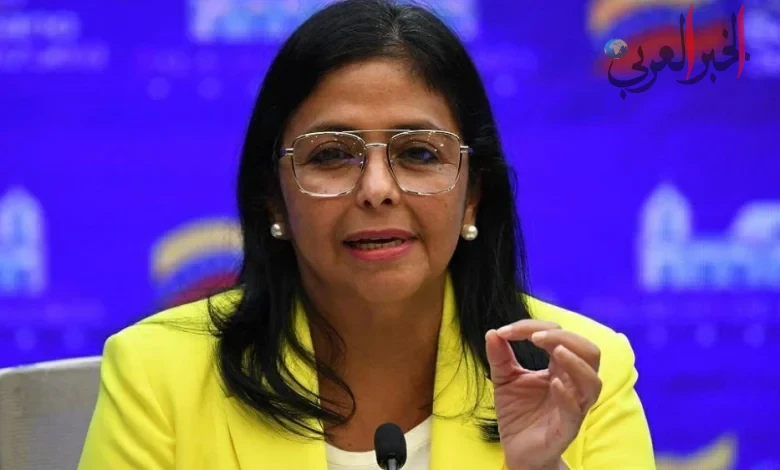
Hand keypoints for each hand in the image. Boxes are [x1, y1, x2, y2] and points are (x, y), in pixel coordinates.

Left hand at [485, 320, 601, 469]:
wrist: (517, 452)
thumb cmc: (517, 414)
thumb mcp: (504, 380)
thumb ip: (500, 357)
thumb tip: (492, 332)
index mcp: (560, 368)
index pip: (559, 336)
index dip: (533, 327)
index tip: (504, 331)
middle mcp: (573, 383)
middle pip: (588, 351)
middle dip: (563, 337)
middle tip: (534, 337)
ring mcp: (574, 406)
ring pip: (592, 380)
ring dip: (575, 361)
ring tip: (554, 351)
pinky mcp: (568, 427)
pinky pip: (577, 409)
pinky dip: (569, 394)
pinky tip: (555, 383)